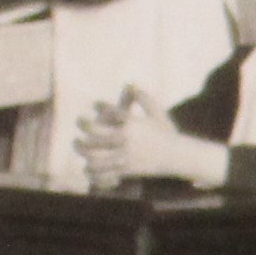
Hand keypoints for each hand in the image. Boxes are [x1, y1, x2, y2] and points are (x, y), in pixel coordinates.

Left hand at [81, 91, 199, 184]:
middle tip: (80, 121)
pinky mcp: (126, 169)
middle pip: (95, 131)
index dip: (100, 106)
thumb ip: (144, 98)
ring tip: (78, 143)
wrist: (178, 157)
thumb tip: (130, 84)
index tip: (95, 104)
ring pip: (95, 153)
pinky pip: (103, 170)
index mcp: (132, 124)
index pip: (110, 111)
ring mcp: (125, 155)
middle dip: (84, 124)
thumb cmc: (167, 133)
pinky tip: (87, 165)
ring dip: (83, 148)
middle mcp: (126, 139)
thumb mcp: (157, 113)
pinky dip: (93, 169)